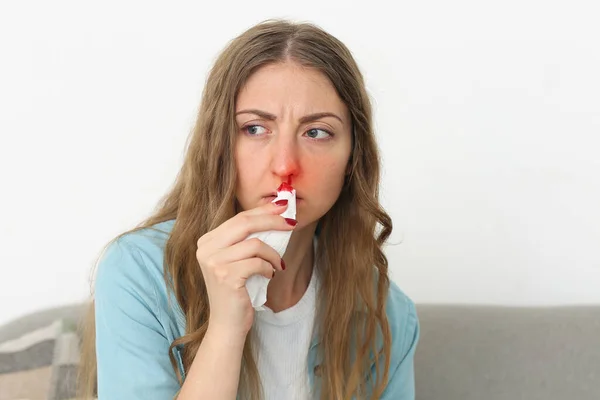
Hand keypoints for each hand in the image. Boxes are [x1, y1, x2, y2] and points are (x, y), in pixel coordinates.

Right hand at [195, 200, 295, 337]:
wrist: (227, 324)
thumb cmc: (238, 290)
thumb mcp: (238, 260)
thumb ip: (247, 239)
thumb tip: (276, 214)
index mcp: (207, 241)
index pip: (239, 218)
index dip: (263, 210)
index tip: (282, 205)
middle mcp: (206, 249)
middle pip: (245, 223)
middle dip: (272, 220)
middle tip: (292, 222)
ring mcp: (214, 262)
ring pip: (255, 244)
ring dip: (273, 254)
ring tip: (278, 264)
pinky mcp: (226, 276)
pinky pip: (257, 263)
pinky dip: (269, 268)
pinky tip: (270, 275)